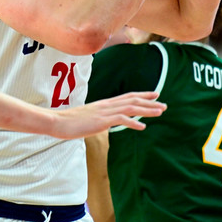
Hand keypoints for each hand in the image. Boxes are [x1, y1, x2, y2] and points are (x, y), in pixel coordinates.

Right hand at [51, 91, 166, 138]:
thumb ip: (99, 117)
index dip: (142, 95)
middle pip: (132, 100)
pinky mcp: (101, 121)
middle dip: (149, 102)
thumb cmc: (70, 121)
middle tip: (164, 104)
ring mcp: (104, 112)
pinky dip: (133, 122)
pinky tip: (142, 127)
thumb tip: (105, 121)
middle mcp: (106, 105)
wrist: (58, 121)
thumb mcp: (88, 117)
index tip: (155, 94)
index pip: (126, 96)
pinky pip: (120, 119)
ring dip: (147, 110)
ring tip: (160, 112)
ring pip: (130, 108)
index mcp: (104, 104)